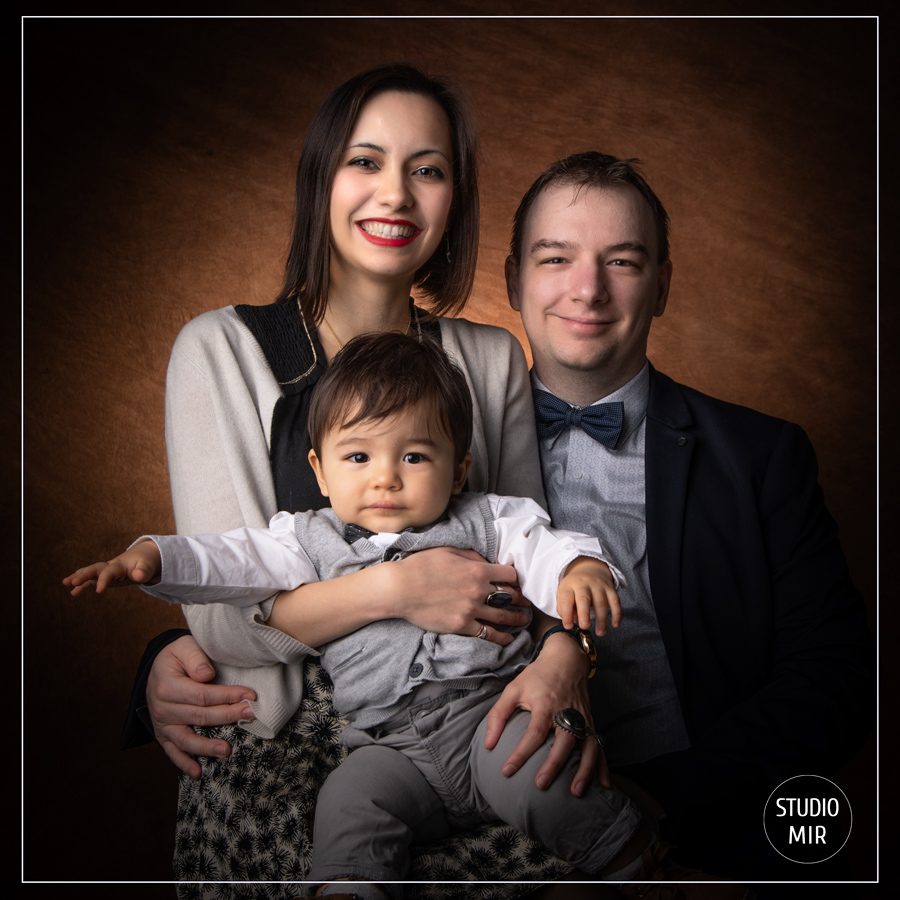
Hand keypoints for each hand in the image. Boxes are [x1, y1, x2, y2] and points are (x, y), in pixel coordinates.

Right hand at [64, 541, 161, 595]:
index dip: (103, 580)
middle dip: (83, 575)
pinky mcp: (106, 576)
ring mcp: (107, 571)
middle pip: (95, 569)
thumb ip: (143, 571)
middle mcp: (110, 566)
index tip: (98, 591)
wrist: (144, 556)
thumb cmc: (146, 562)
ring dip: (78, 577)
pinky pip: (92, 580)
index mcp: (120, 564)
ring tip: (65, 583)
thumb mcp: (148, 567)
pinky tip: (74, 592)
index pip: (109, 571)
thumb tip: (138, 576)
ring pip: (90, 573)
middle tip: (71, 582)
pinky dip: (83, 585)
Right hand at [147, 635, 256, 779]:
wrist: (156, 668)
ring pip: (186, 739)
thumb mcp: (183, 646)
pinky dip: (183, 763)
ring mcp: (162, 724)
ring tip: (226, 751)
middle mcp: (163, 708)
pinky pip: (172, 751)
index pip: (202, 695)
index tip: (250, 695)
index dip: (227, 696)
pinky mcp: (163, 734)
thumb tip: (206, 675)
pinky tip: (198, 773)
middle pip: (199, 716)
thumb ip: (195, 658)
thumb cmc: (176, 656)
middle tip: (251, 715)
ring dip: (206, 747)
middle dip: (228, 716)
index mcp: (168, 686)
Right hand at [388, 547, 529, 646]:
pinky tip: (507, 638)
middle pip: (510, 596)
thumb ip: (472, 556)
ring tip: (523, 620)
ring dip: (517, 619)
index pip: (509, 575)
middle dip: (521, 600)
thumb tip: (487, 561)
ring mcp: (471, 610)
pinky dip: (501, 637)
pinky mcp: (461, 626)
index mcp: (477, 569)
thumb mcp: (448, 551)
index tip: (516, 582)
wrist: (400, 588)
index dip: (515, 578)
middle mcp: (478, 590)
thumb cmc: (421, 566)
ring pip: (503, 616)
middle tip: (527, 603)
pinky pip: (487, 634)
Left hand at [484, 630, 607, 796]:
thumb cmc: (537, 677)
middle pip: (563, 742)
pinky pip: (599, 746)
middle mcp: (566, 712)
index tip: (507, 771)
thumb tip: (488, 744)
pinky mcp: (591, 722)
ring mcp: (582, 718)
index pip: (533, 733)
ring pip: (587, 747)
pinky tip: (604, 785)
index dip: (520, 753)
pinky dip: (604, 766)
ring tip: (575, 792)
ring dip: (584, 771)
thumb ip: (498, 715)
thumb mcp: (513, 689)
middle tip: (541, 785)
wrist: (566, 659)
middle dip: (553, 765)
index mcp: (545, 704)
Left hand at [557, 556, 621, 635]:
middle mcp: (584, 584)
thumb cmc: (574, 588)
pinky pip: (615, 602)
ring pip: (601, 602)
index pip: (566, 600)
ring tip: (600, 633)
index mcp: (569, 585)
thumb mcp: (564, 594)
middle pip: (584, 598)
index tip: (568, 626)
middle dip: (584, 613)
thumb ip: (564, 608)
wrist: (590, 569)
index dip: (566, 614)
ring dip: (601, 619)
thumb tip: (573, 621)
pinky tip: (615, 625)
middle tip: (585, 627)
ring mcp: (598, 586)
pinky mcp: (610, 589)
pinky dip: (617, 614)